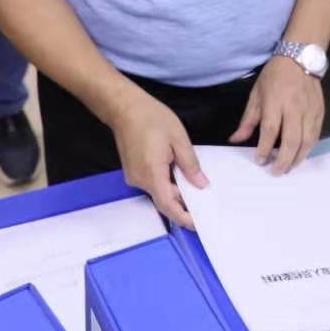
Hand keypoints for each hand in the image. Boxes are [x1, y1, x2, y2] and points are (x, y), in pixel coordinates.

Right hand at [110, 89, 206, 228]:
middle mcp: (140, 180)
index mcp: (152, 174)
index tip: (198, 224)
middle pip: (164, 200)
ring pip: (158, 191)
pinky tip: (178, 174)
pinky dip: (166, 182)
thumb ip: (190, 164)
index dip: (183, 217)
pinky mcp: (132, 171)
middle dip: (183, 203)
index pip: (168, 205)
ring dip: (175, 191)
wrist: (125, 107)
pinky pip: (152, 183)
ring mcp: (133, 177)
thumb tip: (201, 185)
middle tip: (204, 203)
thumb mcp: (178, 138)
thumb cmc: (152, 118)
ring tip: (195, 186)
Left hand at [232, 55, 322, 174]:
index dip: (264, 148)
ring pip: (307, 140)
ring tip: (289, 167)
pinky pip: (316, 134)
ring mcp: (310, 110)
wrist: (300, 58)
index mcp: (275, 101)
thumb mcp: (256, 94)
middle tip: (276, 172)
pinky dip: (309, 147)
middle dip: (283, 160)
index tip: (259, 161)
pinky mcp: (320, 111)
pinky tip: (301, 154)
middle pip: (291, 140)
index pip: (270, 130)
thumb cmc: (274, 76)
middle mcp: (294, 107)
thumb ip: (248, 120)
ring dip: (298, 158)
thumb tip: (235, 140)